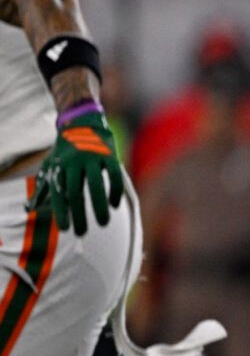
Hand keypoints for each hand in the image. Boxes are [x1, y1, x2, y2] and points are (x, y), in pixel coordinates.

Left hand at [31, 109, 123, 234]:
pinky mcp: (109, 155)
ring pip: (96, 186)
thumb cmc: (65, 151)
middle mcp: (74, 163)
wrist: (83, 123)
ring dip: (99, 207)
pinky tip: (114, 204)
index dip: (62, 213)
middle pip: (76, 193)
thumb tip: (29, 209)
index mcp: (59, 167)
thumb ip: (43, 188)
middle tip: (82, 232)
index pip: (59, 194)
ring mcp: (92, 158)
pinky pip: (113, 176)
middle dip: (79, 215)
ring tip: (103, 223)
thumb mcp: (50, 166)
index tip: (66, 230)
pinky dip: (114, 191)